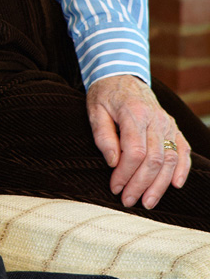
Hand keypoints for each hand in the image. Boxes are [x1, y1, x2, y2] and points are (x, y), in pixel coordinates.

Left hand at [87, 74, 190, 209]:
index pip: (134, 152)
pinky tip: (174, 185)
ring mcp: (168, 123)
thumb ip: (103, 135)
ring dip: (160, 185)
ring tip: (147, 202)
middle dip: (141, 185)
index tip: (114, 187)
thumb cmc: (105, 96)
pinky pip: (183, 151)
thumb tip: (113, 162)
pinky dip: (181, 169)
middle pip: (154, 160)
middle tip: (128, 201)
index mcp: (134, 113)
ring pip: (169, 159)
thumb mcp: (95, 110)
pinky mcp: (174, 127)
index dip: (125, 174)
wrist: (122, 76)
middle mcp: (155, 119)